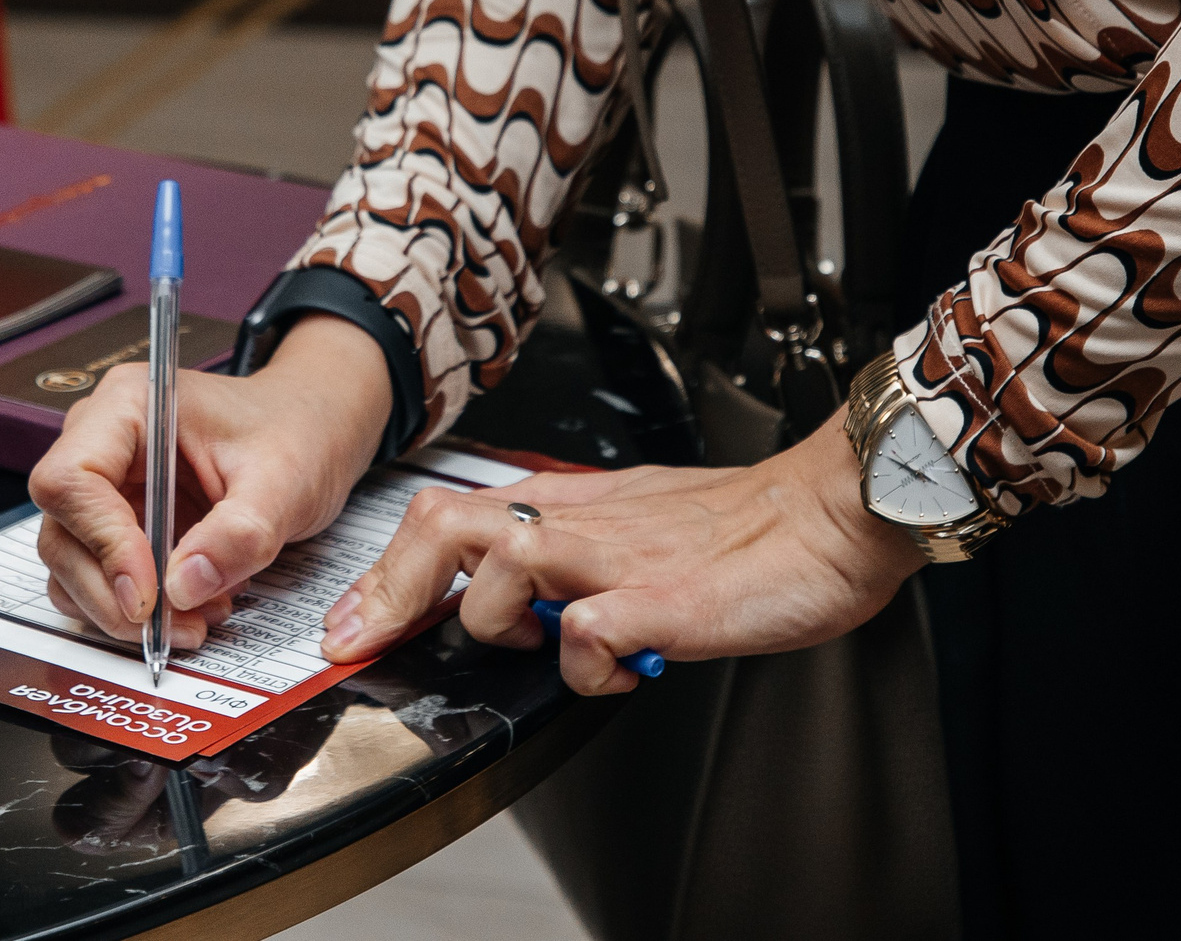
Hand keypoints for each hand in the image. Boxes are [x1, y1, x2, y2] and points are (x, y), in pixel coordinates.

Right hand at [30, 314, 391, 651]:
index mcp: (129, 405)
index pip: (72, 480)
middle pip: (62, 531)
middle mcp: (103, 442)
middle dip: (114, 593)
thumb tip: (183, 587)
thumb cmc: (294, 431)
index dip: (102, 543)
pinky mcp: (118, 522)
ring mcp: (106, 485)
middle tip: (176, 624)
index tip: (149, 593)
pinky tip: (192, 604)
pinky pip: (100, 577)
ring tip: (196, 616)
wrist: (309, 428)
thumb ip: (238, 532)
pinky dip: (135, 609)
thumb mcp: (283, 480)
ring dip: (122, 610)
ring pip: (72, 565)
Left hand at [320, 414, 924, 693]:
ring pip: (501, 565)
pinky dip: (581, 665)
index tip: (348, 620)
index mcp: (570, 507)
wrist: (832, 510)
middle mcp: (582, 524)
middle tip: (364, 636)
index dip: (383, 569)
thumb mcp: (637, 526)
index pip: (448, 513)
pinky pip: (589, 633)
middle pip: (446, 523)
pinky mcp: (665, 600)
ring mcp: (619, 559)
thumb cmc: (746, 527)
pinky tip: (609, 673)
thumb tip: (526, 605)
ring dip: (493, 620)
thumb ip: (575, 556)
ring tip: (534, 646)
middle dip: (388, 587)